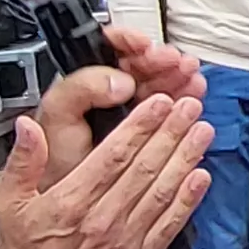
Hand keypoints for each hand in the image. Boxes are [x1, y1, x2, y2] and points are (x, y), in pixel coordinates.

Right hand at [0, 94, 212, 248]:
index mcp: (72, 202)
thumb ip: (21, 162)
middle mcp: (102, 221)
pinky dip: (188, 200)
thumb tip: (27, 126)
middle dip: (171, 133)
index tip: (158, 103)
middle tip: (190, 106)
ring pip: (162, 192)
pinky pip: (170, 224)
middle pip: (144, 169)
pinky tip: (202, 176)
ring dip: (186, 159)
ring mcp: (126, 241)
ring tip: (202, 131)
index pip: (113, 156)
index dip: (140, 126)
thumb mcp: (8, 203)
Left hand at [26, 26, 207, 180]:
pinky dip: (184, 98)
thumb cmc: (55, 164)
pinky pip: (171, 107)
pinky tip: (193, 94)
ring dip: (177, 75)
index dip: (127, 42)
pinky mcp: (147, 131)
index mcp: (83, 84)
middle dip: (161, 59)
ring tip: (190, 76)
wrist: (68, 207)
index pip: (106, 48)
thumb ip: (81, 89)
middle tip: (175, 62)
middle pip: (139, 64)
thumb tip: (120, 79)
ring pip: (158, 82)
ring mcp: (129, 112)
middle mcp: (107, 94)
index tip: (143, 46)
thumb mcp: (59, 117)